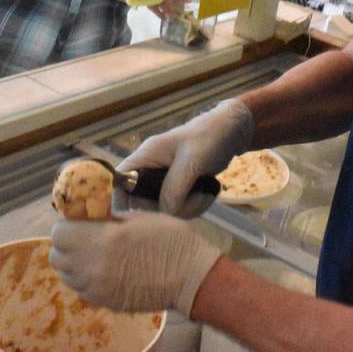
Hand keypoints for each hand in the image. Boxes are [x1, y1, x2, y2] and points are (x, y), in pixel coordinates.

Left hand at [49, 212, 221, 315]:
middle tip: (84, 236)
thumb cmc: (169, 239)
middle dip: (66, 244)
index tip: (79, 220)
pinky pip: (82, 289)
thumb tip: (90, 217)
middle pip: (57, 257)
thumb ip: (107, 219)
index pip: (59, 233)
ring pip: (67, 276)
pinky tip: (104, 270)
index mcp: (100, 241)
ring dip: (74, 263)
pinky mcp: (105, 303)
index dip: (67, 224)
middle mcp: (92, 268)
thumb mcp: (137, 217)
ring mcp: (97, 290)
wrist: (190, 277)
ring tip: (94, 254)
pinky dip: (86, 279)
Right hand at [118, 99, 253, 217]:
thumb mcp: (191, 162)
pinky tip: (207, 194)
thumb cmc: (209, 138)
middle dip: (166, 210)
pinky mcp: (180, 189)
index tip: (137, 219)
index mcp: (145, 157)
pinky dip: (194, 206)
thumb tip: (164, 214)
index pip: (120, 181)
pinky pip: (180, 208)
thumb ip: (173, 189)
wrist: (232, 132)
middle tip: (188, 204)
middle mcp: (151, 170)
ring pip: (164, 209)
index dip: (120, 201)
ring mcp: (165, 181)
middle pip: (142, 203)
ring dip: (186, 209)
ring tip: (204, 195)